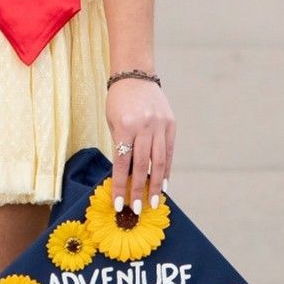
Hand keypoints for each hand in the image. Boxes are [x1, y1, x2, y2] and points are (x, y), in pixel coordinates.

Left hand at [105, 77, 175, 212]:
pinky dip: (167, 169)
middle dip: (138, 190)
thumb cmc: (118, 100)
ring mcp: (160, 125)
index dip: (120, 185)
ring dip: (156, 184)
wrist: (136, 74)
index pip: (122, 163)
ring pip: (159, 161)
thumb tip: (125, 175)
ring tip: (153, 202)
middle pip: (142, 165)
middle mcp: (144, 126)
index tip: (119, 204)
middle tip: (137, 209)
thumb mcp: (112, 121)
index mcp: (125, 126)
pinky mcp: (171, 124)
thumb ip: (120, 145)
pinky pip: (169, 151)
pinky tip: (164, 183)